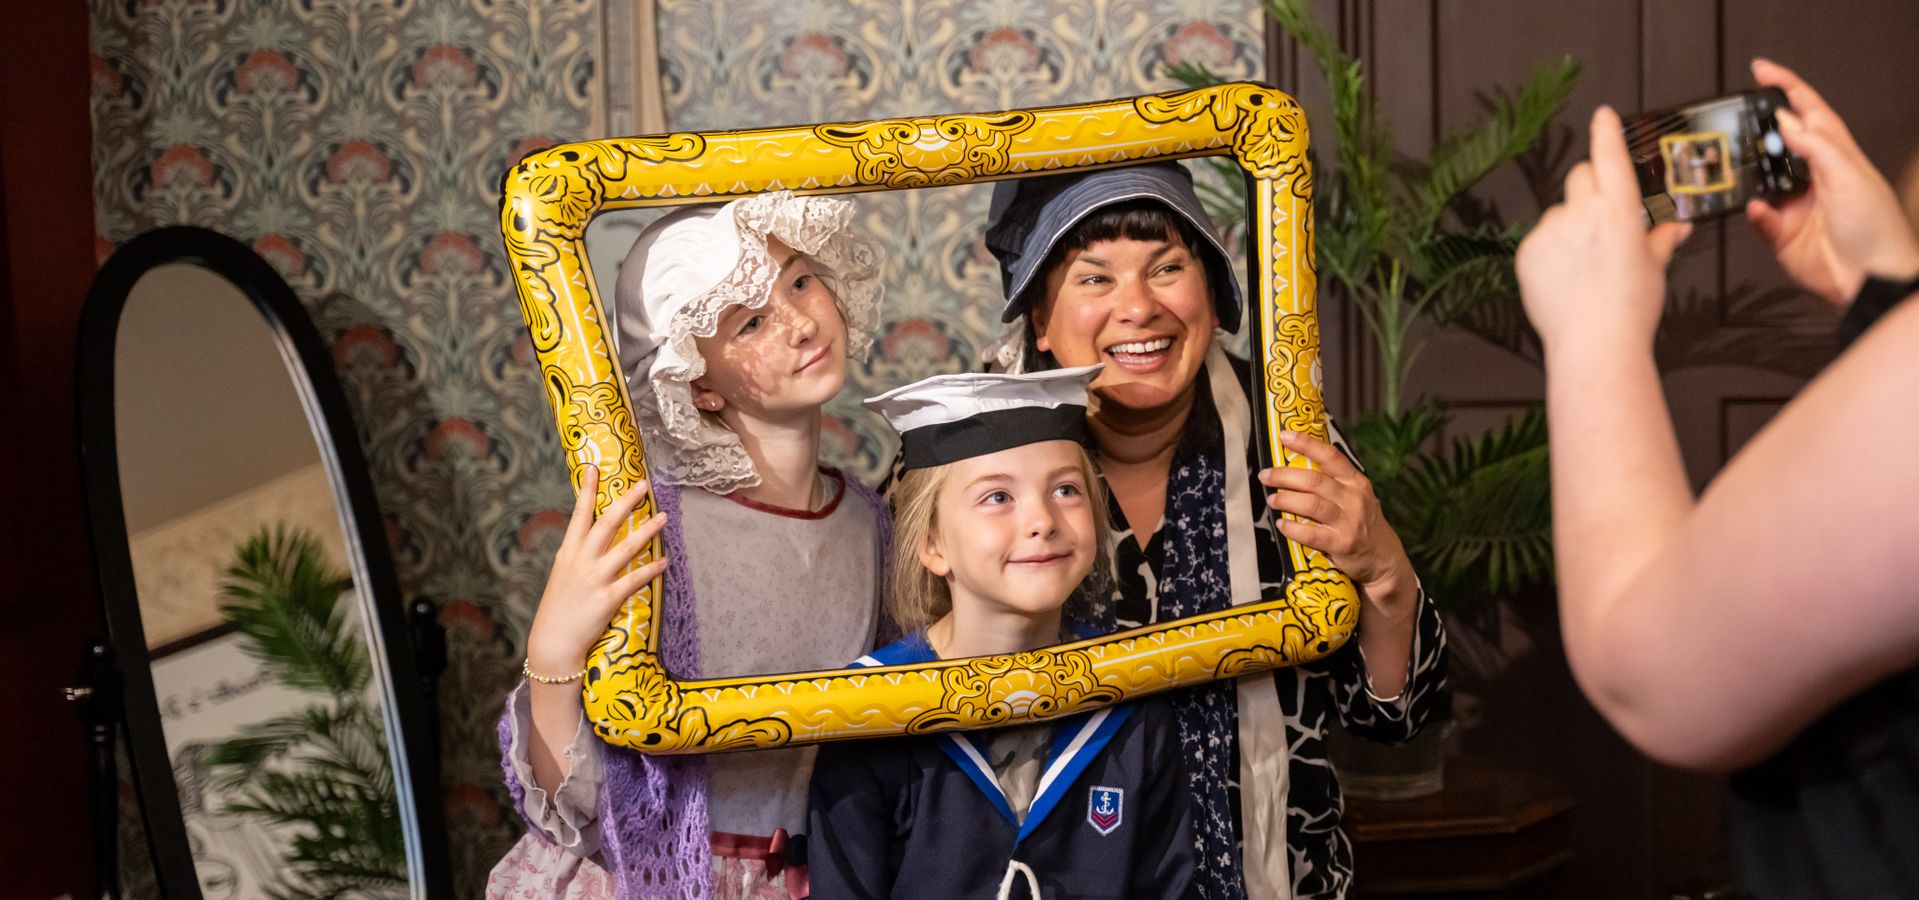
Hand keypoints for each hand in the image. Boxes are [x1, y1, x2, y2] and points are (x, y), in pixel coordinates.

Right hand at [525, 466, 668, 676]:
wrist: (553, 642)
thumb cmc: (558, 609)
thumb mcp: (562, 575)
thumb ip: (577, 556)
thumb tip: (592, 539)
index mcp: (568, 552)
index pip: (579, 515)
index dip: (587, 490)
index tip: (593, 468)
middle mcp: (581, 561)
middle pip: (607, 523)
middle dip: (626, 502)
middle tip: (643, 485)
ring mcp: (595, 578)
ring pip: (627, 547)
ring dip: (648, 530)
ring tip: (664, 517)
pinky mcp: (608, 597)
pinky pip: (635, 578)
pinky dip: (652, 568)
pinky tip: (664, 560)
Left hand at [1259, 430, 1416, 613]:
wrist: (1382, 558)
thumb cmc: (1362, 522)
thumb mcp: (1356, 496)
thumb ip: (1333, 482)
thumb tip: (1296, 464)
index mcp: (1356, 482)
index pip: (1330, 456)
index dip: (1306, 444)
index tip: (1285, 436)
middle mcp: (1354, 499)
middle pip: (1314, 480)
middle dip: (1284, 475)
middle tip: (1266, 475)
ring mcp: (1348, 522)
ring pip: (1311, 504)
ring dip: (1285, 500)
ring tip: (1273, 499)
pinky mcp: (1341, 544)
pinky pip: (1311, 533)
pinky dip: (1292, 528)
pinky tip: (1282, 524)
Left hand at [1517, 105, 1692, 355]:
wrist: (1594, 345)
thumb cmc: (1630, 309)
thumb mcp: (1654, 268)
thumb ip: (1662, 239)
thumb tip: (1678, 225)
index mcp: (1618, 210)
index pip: (1610, 157)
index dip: (1606, 132)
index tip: (1603, 115)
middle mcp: (1581, 213)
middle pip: (1580, 175)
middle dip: (1591, 186)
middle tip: (1602, 217)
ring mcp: (1549, 231)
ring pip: (1559, 211)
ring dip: (1570, 224)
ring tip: (1584, 264)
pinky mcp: (1526, 252)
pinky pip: (1540, 238)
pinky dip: (1551, 250)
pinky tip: (1565, 277)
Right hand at [1746, 59, 1918, 305]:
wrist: (1870, 278)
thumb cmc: (1875, 226)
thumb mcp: (1848, 175)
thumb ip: (1815, 146)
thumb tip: (1785, 121)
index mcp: (1836, 155)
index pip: (1808, 111)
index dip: (1786, 88)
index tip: (1760, 71)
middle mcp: (1813, 176)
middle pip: (1778, 142)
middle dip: (1757, 130)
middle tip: (1734, 122)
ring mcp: (1795, 204)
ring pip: (1760, 179)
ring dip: (1749, 175)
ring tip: (1738, 167)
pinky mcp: (1781, 233)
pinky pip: (1756, 217)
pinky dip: (1754, 214)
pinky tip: (1760, 211)